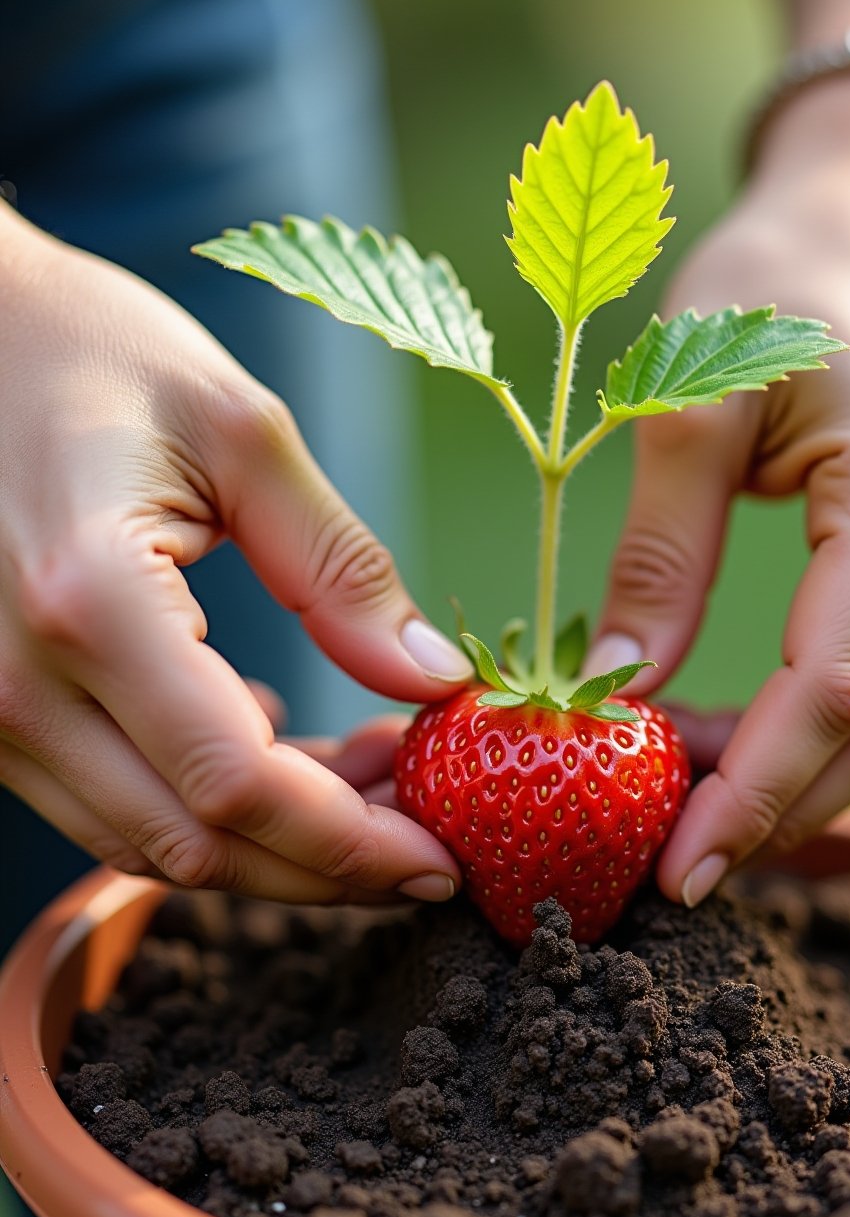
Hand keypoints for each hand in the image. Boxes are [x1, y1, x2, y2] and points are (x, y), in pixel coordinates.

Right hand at [0, 207, 472, 902]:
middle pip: (197, 843)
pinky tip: (287, 744)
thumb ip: (340, 567)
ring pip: (152, 843)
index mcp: (89, 600)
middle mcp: (20, 681)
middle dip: (329, 863)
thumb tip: (435, 681)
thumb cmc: (91, 352)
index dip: (351, 842)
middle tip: (431, 831)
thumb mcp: (240, 431)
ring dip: (277, 842)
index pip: (235, 783)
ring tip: (377, 775)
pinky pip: (112, 803)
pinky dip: (211, 807)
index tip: (441, 853)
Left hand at [588, 79, 849, 903]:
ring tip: (695, 810)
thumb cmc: (781, 272)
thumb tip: (616, 692)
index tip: (673, 867)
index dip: (750, 793)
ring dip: (806, 782)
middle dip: (779, 812)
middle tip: (673, 864)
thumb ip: (659, 550)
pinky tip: (748, 744)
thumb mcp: (691, 391)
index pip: (830, 689)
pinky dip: (832, 733)